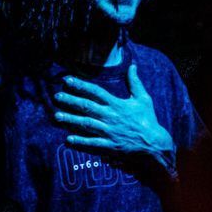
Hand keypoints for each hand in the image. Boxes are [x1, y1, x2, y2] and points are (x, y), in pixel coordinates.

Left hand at [53, 65, 175, 173]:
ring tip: (57, 116)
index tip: (67, 80)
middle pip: (87, 107)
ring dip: (70, 120)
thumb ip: (135, 82)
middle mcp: (111, 117)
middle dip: (70, 101)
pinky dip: (80, 142)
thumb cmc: (148, 120)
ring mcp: (109, 132)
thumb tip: (132, 66)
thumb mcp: (143, 99)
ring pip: (86, 124)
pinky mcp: (110, 146)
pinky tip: (68, 140)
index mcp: (117, 104)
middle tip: (56, 96)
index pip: (96, 92)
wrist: (154, 143)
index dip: (81, 85)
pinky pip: (93, 143)